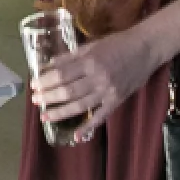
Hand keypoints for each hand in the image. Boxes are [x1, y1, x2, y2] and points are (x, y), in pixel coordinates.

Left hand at [32, 29, 161, 141]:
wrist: (146, 49)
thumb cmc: (117, 44)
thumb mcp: (92, 45)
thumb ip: (70, 57)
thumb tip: (49, 65)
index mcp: (90, 61)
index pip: (62, 74)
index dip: (46, 81)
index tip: (34, 85)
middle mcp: (98, 78)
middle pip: (68, 92)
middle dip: (49, 97)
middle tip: (35, 100)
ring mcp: (108, 92)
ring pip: (80, 106)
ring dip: (61, 112)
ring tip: (45, 116)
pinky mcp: (117, 101)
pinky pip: (101, 116)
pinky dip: (88, 127)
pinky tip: (76, 135)